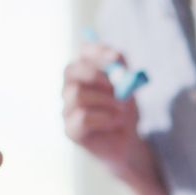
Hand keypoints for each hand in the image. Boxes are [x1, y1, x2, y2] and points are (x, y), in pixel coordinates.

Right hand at [62, 43, 147, 172]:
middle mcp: (70, 87)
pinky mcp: (70, 130)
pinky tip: (114, 122)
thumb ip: (123, 71)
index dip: (97, 51)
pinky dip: (104, 118)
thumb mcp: (128, 89)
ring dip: (106, 101)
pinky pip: (83, 117)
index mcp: (84, 73)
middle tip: (117, 87)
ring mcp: (66, 109)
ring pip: (77, 94)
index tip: (116, 58)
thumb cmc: (124, 112)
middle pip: (71, 70)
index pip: (83, 52)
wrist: (128, 142)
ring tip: (121, 112)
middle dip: (96, 75)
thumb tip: (116, 57)